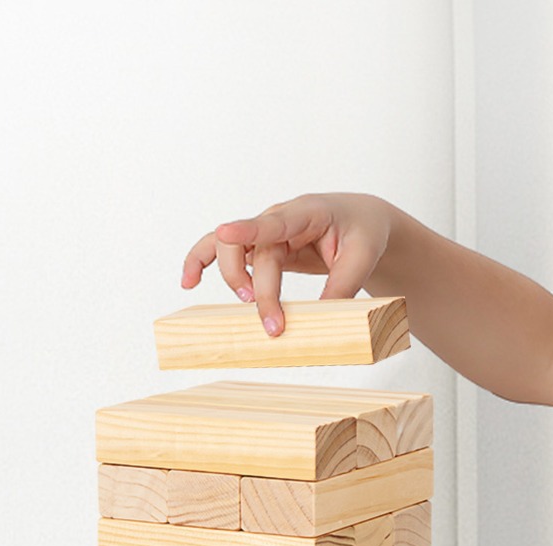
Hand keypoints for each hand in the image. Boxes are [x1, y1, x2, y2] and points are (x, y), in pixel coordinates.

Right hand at [181, 193, 393, 336]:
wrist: (360, 222)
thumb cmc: (363, 233)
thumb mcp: (362, 258)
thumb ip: (342, 286)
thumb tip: (321, 319)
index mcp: (308, 212)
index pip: (275, 220)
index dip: (248, 227)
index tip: (226, 232)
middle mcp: (280, 219)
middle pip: (254, 251)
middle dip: (261, 291)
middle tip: (274, 326)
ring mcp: (265, 232)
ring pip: (230, 249)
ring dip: (231, 278)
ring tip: (246, 305)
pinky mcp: (259, 247)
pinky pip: (223, 251)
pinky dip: (201, 262)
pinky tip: (189, 282)